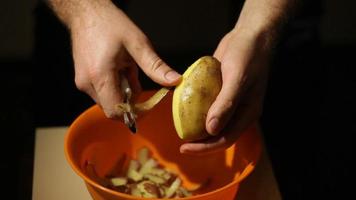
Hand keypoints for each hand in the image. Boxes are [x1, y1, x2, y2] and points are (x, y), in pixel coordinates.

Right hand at [70, 1, 180, 117]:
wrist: (86, 12)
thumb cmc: (110, 24)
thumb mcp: (138, 43)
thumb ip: (155, 66)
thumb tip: (175, 81)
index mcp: (101, 76)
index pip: (116, 111)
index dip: (134, 114)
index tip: (147, 107)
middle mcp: (88, 83)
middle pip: (112, 108)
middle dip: (129, 101)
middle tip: (137, 79)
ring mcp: (83, 82)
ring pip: (107, 101)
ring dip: (122, 92)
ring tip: (126, 68)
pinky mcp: (82, 79)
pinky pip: (101, 92)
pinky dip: (114, 86)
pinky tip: (118, 68)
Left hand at [180, 29, 270, 153]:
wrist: (249, 35)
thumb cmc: (248, 56)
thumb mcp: (237, 79)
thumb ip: (226, 104)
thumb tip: (211, 130)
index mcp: (247, 113)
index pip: (225, 138)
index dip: (205, 147)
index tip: (185, 148)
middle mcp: (239, 111)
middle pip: (218, 134)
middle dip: (200, 142)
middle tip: (181, 144)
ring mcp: (230, 102)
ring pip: (212, 121)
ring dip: (198, 128)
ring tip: (181, 130)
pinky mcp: (221, 91)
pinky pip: (208, 105)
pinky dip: (196, 110)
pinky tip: (183, 109)